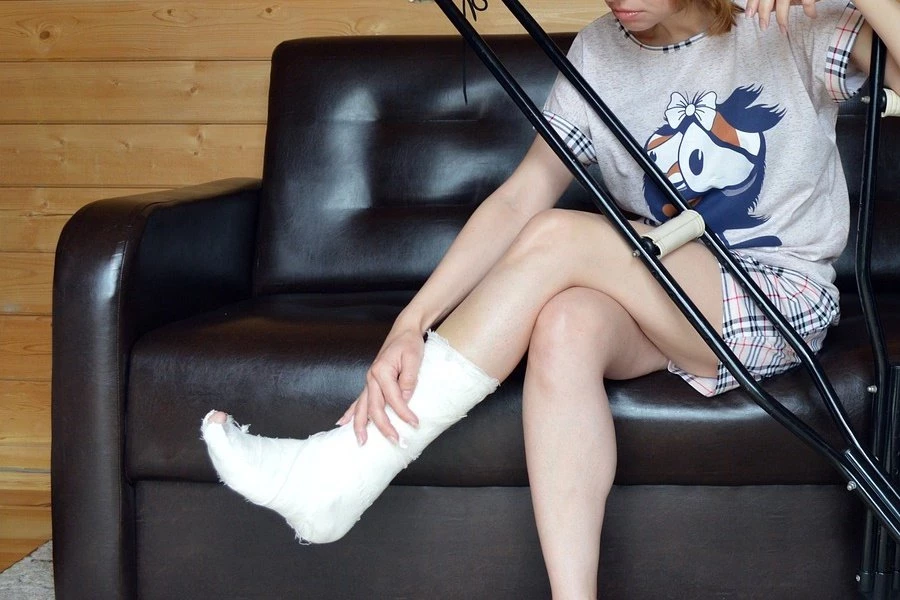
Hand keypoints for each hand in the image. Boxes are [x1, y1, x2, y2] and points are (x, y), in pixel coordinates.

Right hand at [336, 328, 423, 445]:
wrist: (403, 332)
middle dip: (384, 427)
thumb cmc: (409, 344)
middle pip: (374, 408)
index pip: (393, 398)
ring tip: (361, 442)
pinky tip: (342, 423)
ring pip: (362, 407)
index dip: (404, 413)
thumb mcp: (414, 358)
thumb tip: (404, 399)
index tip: (415, 423)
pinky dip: (351, 413)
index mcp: (381, 371)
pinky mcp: (370, 383)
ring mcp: (368, 381)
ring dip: (360, 426)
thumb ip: (408, 379)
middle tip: (396, 441)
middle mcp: (371, 378)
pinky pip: (358, 401)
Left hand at [746, 0, 818, 34]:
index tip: (748, 16)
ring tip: (783, 31)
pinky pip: (807, 0)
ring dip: (782, 18)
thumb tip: (758, 10)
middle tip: (763, 28)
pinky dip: (809, 9)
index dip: (753, 3)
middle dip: (763, 13)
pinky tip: (812, 16)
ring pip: (784, 0)